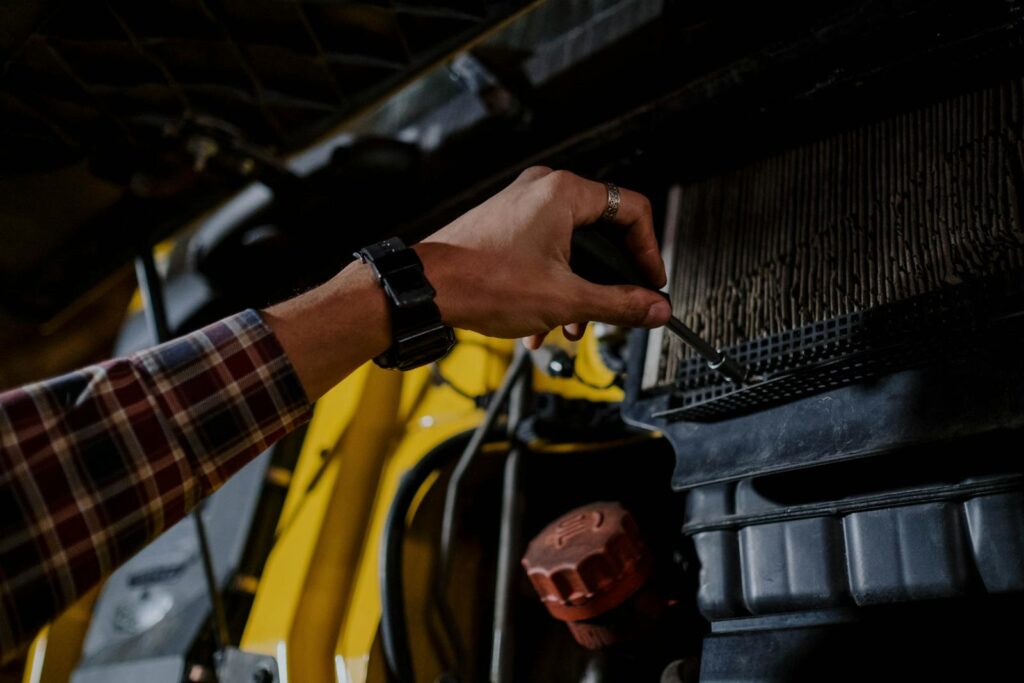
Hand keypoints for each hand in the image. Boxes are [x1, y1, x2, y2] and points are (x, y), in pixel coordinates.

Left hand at [414, 167, 670, 348]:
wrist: (427, 290)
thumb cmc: (483, 282)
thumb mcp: (565, 300)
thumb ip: (619, 304)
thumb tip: (655, 309)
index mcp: (564, 193)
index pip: (632, 210)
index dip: (649, 252)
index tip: (650, 284)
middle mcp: (544, 190)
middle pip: (602, 233)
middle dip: (607, 282)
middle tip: (615, 311)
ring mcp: (523, 206)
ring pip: (573, 248)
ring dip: (578, 292)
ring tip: (569, 327)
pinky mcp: (507, 225)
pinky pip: (546, 252)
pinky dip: (552, 286)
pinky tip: (540, 324)